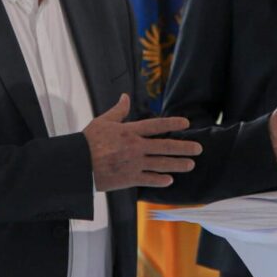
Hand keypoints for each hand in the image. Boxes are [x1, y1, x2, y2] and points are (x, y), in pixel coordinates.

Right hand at [83, 94, 201, 191]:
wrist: (78, 165)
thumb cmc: (88, 142)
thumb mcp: (103, 121)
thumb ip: (118, 110)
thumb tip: (125, 96)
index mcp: (129, 131)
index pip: (156, 125)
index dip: (172, 123)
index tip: (186, 123)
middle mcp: (135, 147)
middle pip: (164, 146)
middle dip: (183, 147)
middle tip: (198, 148)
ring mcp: (134, 163)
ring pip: (161, 164)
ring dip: (177, 164)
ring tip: (190, 165)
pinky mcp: (129, 178)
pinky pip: (149, 179)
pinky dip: (160, 180)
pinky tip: (170, 180)